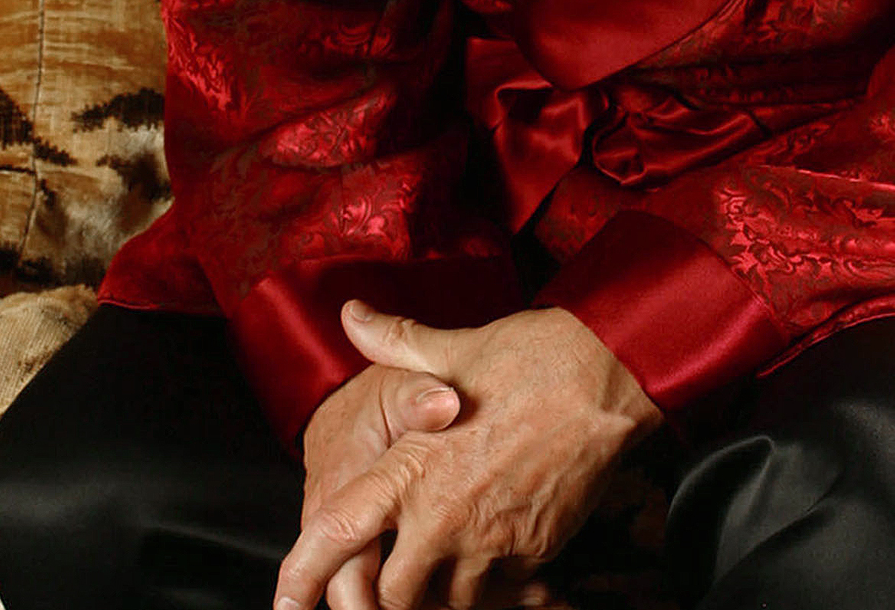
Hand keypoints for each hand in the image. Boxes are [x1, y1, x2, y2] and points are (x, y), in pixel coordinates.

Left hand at [276, 303, 660, 609]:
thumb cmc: (531, 358)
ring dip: (442, 591)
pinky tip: (497, 558)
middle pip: (391, 595)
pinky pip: (500, 593)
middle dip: (387, 595)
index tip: (286, 600)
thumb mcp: (454, 348)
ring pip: (448, 602)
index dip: (304, 573)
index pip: (340, 530)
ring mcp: (490, 542)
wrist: (608, 378)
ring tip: (446, 565)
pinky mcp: (533, 554)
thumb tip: (351, 313)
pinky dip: (492, 586)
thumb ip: (395, 341)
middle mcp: (444, 516)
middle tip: (392, 578)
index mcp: (413, 467)